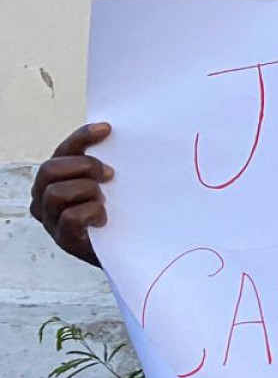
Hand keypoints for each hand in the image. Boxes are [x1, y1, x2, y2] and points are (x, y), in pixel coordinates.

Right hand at [30, 123, 113, 267]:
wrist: (132, 249)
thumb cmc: (120, 212)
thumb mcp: (114, 183)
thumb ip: (108, 162)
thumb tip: (119, 134)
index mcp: (56, 178)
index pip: (63, 151)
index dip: (82, 137)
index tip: (108, 129)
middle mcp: (44, 197)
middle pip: (50, 169)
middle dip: (83, 166)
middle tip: (110, 174)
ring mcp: (51, 220)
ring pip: (56, 193)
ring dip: (86, 191)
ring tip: (104, 200)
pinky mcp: (63, 240)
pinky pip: (70, 218)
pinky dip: (91, 213)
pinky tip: (104, 218)